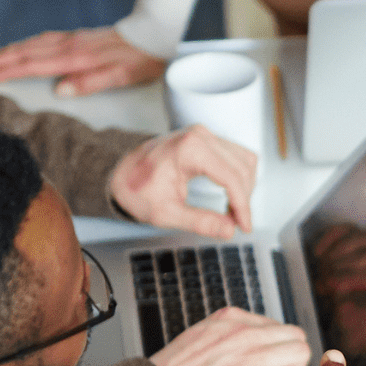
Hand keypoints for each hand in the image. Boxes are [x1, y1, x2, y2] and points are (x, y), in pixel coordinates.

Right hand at [0, 27, 166, 95]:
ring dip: (8, 51)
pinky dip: (24, 45)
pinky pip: (41, 41)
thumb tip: (60, 91)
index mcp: (76, 58)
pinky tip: (17, 49)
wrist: (152, 35)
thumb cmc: (140, 60)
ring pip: (31, 44)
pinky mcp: (75, 37)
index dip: (8, 70)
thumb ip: (90, 83)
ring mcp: (71, 39)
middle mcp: (69, 45)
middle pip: (26, 52)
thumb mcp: (121, 77)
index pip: (33, 65)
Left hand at [109, 125, 256, 239]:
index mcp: (190, 149)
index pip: (232, 178)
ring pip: (245, 161)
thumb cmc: (136, 189)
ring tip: (233, 211)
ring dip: (245, 187)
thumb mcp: (165, 213)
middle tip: (235, 223)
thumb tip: (228, 230)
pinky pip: (237, 156)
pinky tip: (230, 195)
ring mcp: (205, 135)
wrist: (120, 173)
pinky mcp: (207, 140)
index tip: (244, 226)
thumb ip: (199, 222)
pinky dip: (239, 177)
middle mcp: (201, 136)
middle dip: (244, 199)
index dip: (243, 206)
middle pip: (243, 169)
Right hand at [149, 307, 310, 365]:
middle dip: (291, 358)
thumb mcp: (202, 334)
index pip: (277, 326)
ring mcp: (252, 357)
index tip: (267, 361)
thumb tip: (257, 338)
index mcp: (233, 318)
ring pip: (300, 356)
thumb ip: (232, 333)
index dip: (276, 347)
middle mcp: (245, 332)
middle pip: (296, 337)